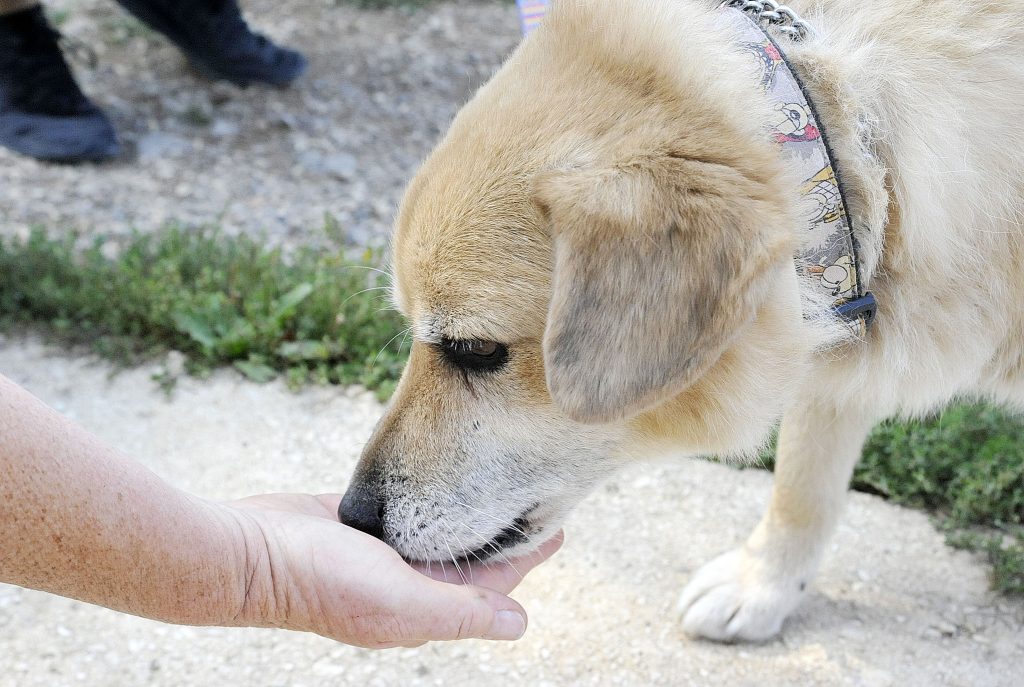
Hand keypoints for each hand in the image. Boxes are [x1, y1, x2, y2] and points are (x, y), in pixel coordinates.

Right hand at [223, 493, 562, 648]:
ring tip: (501, 480)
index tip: (560, 525)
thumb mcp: (397, 599)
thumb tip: (519, 624)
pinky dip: (428, 494)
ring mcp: (379, 551)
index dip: (524, 556)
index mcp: (420, 606)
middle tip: (539, 494)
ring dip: (469, 508)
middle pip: (468, 553)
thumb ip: (458, 610)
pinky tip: (443, 474)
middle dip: (502, 528)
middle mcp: (404, 581)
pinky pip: (403, 507)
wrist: (246, 552)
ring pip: (438, 527)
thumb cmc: (320, 581)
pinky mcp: (357, 519)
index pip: (488, 582)